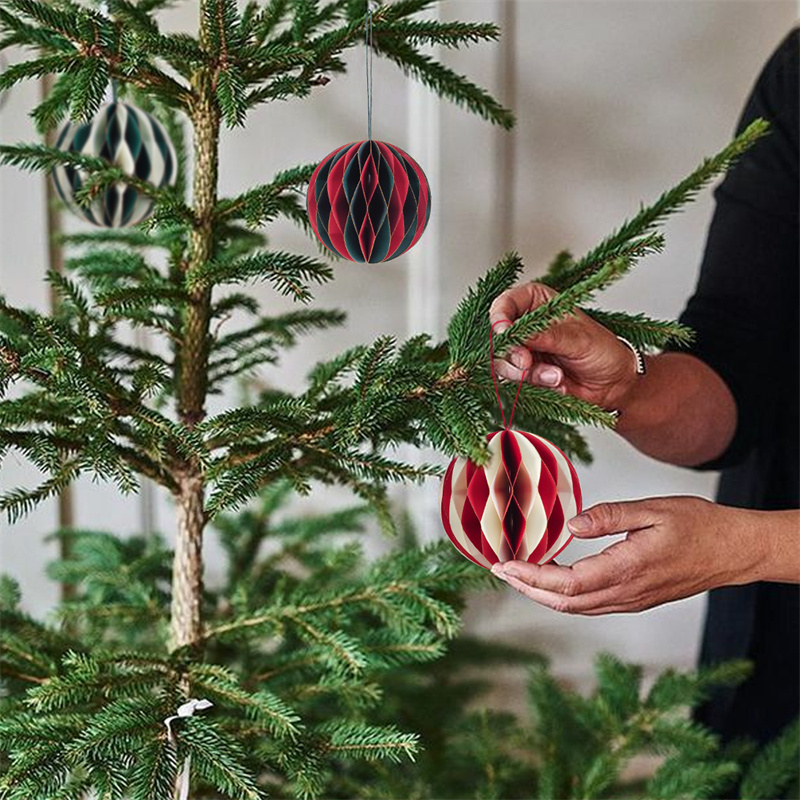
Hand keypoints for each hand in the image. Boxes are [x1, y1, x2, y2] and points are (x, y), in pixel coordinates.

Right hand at [489, 282, 638, 409]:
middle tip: (527, 364)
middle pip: (498, 337)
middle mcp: (526, 325)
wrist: (614, 384)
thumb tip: (519, 333)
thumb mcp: (578, 339)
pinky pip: (515, 381)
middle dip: (511, 354)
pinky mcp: (525, 373)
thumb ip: (547, 336)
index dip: (499, 318)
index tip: (504, 333)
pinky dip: (536, 385)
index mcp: (538, 303)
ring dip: (527, 374)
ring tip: (555, 377)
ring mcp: (524, 350)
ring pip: (502, 363)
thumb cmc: (603, 351)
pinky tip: (557, 383)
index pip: (506, 303)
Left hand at [490, 496, 769, 613]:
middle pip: (565, 602)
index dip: (532, 576)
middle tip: (499, 571)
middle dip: (527, 588)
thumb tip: (572, 525)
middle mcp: (626, 592)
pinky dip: (564, 597)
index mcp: (627, 569)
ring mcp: (631, 601)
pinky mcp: (636, 599)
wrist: (733, 551)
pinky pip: (592, 605)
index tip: (505, 564)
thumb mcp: (653, 510)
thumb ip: (609, 516)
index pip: (568, 583)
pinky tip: (552, 582)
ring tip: (517, 576)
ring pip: (577, 608)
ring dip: (542, 595)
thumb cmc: (698, 526)